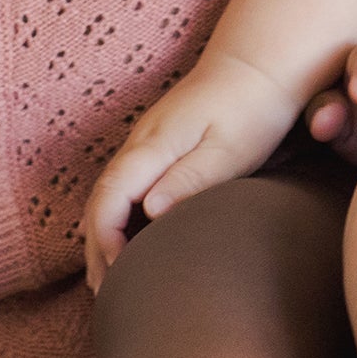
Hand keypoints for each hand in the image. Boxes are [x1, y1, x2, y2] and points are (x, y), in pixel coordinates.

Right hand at [83, 55, 302, 287]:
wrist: (260, 62)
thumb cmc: (253, 109)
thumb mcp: (230, 150)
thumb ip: (190, 180)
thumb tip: (149, 213)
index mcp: (154, 144)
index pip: (109, 197)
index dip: (105, 240)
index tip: (119, 274)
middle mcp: (140, 141)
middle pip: (100, 200)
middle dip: (96, 248)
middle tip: (106, 295)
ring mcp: (146, 141)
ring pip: (109, 194)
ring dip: (103, 236)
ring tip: (109, 281)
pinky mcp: (158, 143)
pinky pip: (124, 186)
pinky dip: (119, 218)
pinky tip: (131, 243)